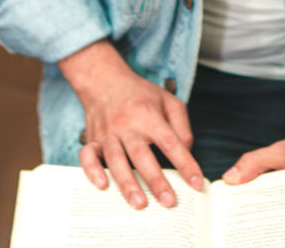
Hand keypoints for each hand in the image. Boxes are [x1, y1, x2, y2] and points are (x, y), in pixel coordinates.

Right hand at [60, 42, 203, 209]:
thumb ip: (181, 127)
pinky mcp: (92, 140)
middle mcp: (128, 125)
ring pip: (116, 160)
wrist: (104, 80)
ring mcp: (108, 133)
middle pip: (142, 155)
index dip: (185, 164)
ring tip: (139, 204)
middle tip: (169, 202)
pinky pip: (87, 157)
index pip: (171, 142)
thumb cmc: (140, 94)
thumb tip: (186, 153)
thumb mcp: (169, 101)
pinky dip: (92, 171)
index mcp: (149, 115)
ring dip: (127, 183)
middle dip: (156, 181)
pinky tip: (102, 185)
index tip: (196, 183)